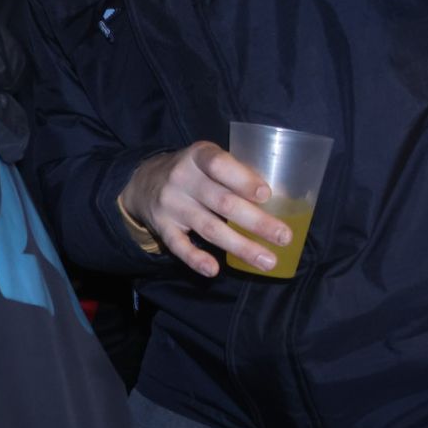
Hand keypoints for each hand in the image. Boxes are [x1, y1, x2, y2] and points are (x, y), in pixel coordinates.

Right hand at [118, 142, 289, 276]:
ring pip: (209, 227)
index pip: (219, 164)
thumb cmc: (192, 172)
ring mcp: (171, 204)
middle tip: (284, 237)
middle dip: (256, 221)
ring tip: (267, 261)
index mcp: (198, 157)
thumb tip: (284, 198)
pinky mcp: (162, 227)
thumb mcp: (208, 161)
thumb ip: (236, 173)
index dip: (242, 179)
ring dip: (240, 246)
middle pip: (222, 202)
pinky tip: (213, 270)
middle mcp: (182, 178)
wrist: (143, 182)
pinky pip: (179, 246)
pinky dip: (195, 258)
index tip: (266, 195)